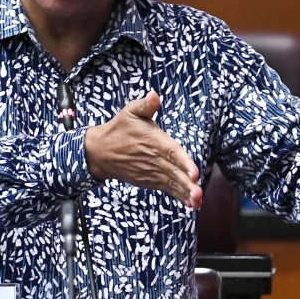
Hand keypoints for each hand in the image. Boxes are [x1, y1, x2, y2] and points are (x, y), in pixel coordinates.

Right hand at [84, 90, 202, 208]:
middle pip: (173, 172)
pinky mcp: (150, 180)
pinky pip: (166, 189)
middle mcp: (153, 159)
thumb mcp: (130, 111)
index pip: (171, 152)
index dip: (184, 162)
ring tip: (198, 201)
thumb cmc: (119, 129)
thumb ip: (146, 105)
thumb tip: (154, 95)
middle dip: (187, 183)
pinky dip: (178, 196)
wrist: (100, 152)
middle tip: (199, 193)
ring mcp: (151, 172)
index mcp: (153, 141)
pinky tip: (191, 204)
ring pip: (171, 183)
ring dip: (184, 193)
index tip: (194, 172)